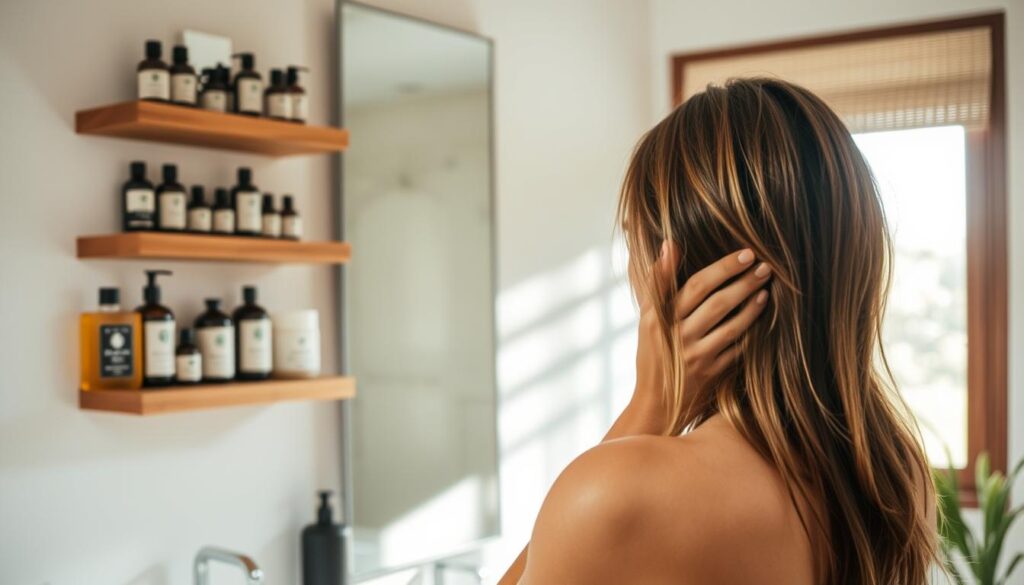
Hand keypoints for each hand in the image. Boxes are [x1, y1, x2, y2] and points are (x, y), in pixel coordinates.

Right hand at [629, 242, 771, 431]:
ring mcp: (696, 357)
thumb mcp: (647, 317)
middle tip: (765, 266)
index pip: (696, 286)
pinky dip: (752, 333)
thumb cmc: (653, 354)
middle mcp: (678, 337)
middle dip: (744, 282)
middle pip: (717, 303)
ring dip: (752, 306)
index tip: (746, 253)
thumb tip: (670, 244)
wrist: (656, 403)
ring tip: (767, 289)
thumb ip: (658, 281)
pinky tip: (762, 318)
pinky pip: (738, 351)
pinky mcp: (712, 375)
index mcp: (661, 318)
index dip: (723, 268)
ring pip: (731, 327)